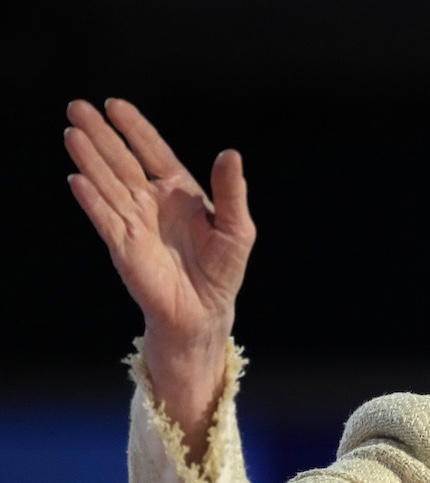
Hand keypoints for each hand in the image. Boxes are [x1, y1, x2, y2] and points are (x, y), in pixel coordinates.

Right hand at [64, 98, 255, 348]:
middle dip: (101, 135)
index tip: (115, 105)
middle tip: (77, 107)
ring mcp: (134, 222)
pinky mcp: (123, 246)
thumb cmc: (222, 268)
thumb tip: (230, 153)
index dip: (135, 128)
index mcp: (178, 192)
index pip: (153, 152)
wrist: (205, 310)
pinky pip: (104, 218)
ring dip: (90, 159)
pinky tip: (78, 180)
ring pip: (108, 184)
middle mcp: (151, 202)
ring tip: (73, 134)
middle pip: (122, 161)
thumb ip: (231, 192)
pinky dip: (92, 199)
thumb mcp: (236, 228)